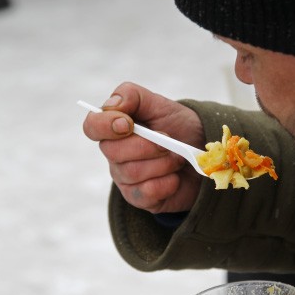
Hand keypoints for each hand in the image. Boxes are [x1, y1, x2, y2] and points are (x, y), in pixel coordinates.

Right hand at [83, 82, 203, 213]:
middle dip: (147, 145)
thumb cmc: (178, 127)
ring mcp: (125, 178)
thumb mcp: (160, 104)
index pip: (92, 126)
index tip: (128, 124)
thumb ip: (132, 96)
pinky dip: (168, 183)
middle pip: (113, 152)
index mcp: (114, 128)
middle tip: (169, 141)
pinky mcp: (139, 198)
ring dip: (163, 163)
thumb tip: (112, 105)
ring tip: (177, 158)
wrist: (202, 153)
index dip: (105, 125)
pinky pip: (147, 192)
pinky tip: (175, 177)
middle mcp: (114, 154)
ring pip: (133, 172)